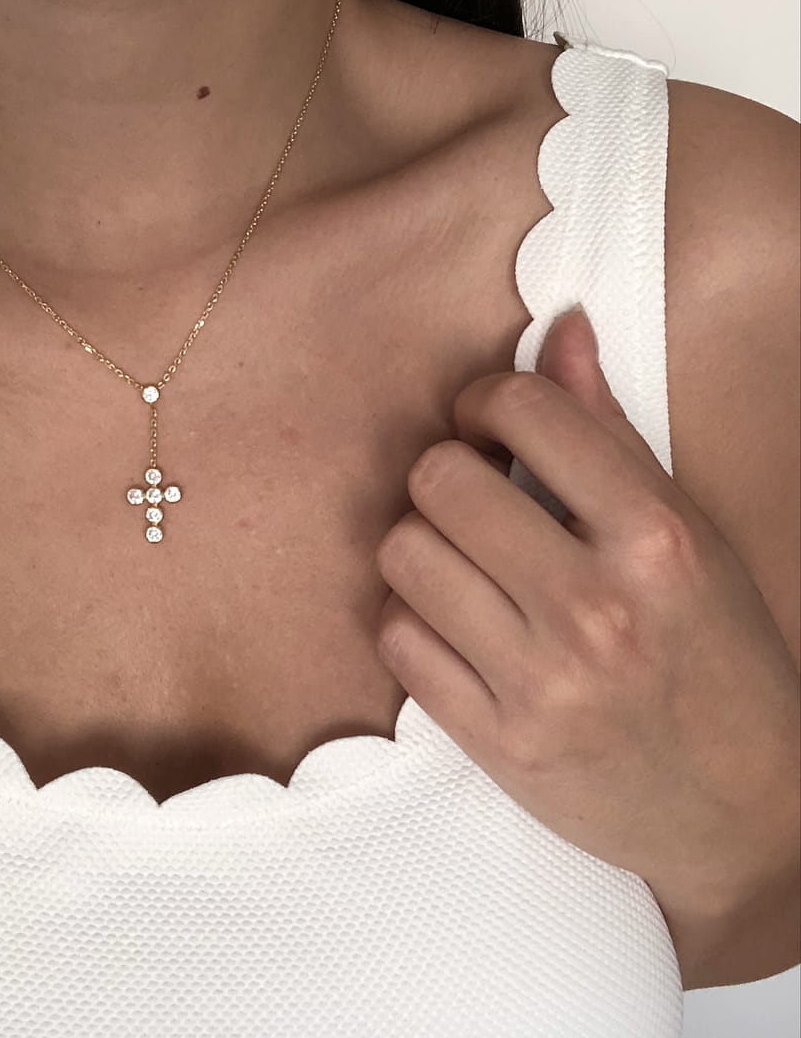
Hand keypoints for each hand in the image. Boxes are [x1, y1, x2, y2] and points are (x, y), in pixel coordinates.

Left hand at [375, 304, 799, 924]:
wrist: (742, 812)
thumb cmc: (716, 657)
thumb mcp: (686, 534)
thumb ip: (610, 429)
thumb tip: (557, 327)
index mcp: (657, 538)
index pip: (523, 408)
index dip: (484, 402)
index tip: (487, 428)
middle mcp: (598, 607)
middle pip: (440, 479)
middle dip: (445, 475)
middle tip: (470, 500)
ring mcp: (543, 683)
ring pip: (402, 553)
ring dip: (419, 548)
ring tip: (459, 564)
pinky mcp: (499, 744)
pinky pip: (396, 639)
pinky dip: (410, 620)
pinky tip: (448, 625)